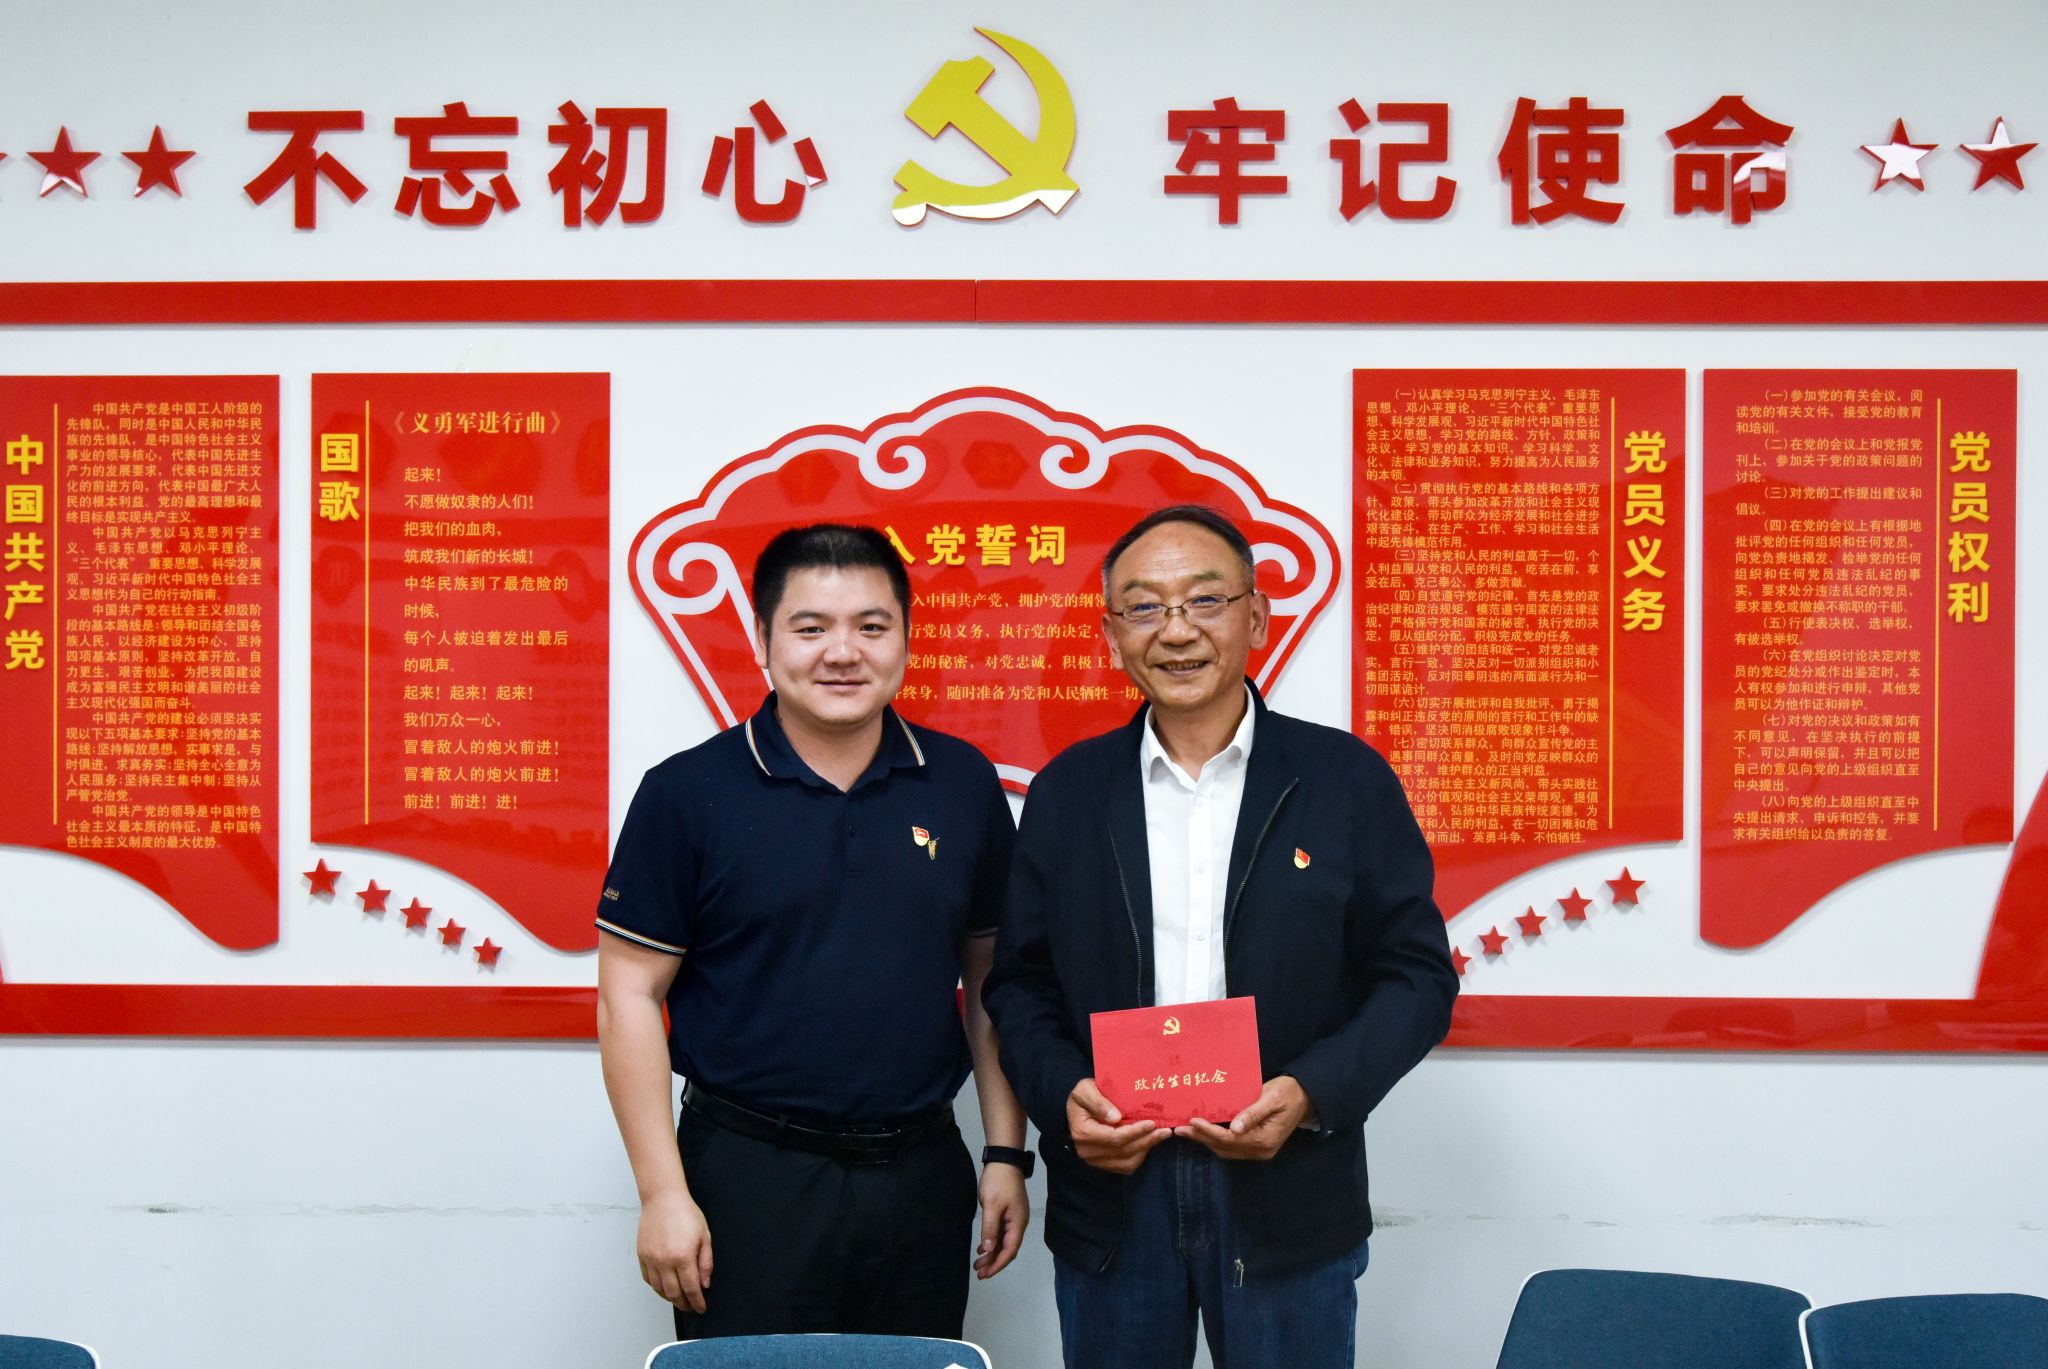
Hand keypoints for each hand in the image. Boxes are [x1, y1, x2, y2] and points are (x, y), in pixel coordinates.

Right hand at [637, 1190, 713, 1312]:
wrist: (663, 1198)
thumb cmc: (685, 1213)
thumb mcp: (704, 1236)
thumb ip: (706, 1262)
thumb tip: (705, 1284)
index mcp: (683, 1256)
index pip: (691, 1288)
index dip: (697, 1302)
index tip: (701, 1308)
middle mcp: (665, 1261)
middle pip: (674, 1293)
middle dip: (684, 1304)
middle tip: (691, 1307)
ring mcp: (651, 1259)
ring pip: (659, 1289)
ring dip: (670, 1298)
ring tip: (679, 1299)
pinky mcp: (642, 1256)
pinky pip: (648, 1279)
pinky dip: (657, 1287)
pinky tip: (664, 1287)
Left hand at [973, 1160, 1029, 1278]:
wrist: (1003, 1160)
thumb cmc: (998, 1182)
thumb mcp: (992, 1205)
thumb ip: (990, 1228)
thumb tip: (988, 1249)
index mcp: (1017, 1223)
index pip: (1010, 1250)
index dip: (998, 1264)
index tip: (986, 1273)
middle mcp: (1018, 1223)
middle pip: (1007, 1248)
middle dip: (994, 1262)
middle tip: (979, 1273)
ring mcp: (1013, 1218)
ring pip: (1002, 1242)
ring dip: (991, 1253)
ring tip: (978, 1263)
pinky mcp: (1006, 1212)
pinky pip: (1000, 1233)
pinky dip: (991, 1242)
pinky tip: (982, 1248)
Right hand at [1067, 1077, 1170, 1174]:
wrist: (1077, 1109)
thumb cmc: (1083, 1096)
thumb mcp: (1085, 1089)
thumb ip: (1098, 1102)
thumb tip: (1115, 1117)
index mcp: (1083, 1133)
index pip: (1114, 1138)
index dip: (1135, 1132)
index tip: (1152, 1123)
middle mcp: (1087, 1151)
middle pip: (1123, 1151)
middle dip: (1147, 1141)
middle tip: (1165, 1131)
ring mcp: (1095, 1161)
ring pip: (1127, 1162)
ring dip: (1146, 1149)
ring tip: (1160, 1136)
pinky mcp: (1103, 1164)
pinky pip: (1126, 1167)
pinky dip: (1140, 1156)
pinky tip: (1148, 1143)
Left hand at [1179, 1076, 1313, 1161]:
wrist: (1304, 1097)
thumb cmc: (1288, 1093)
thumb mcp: (1271, 1099)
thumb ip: (1253, 1113)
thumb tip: (1234, 1128)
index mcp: (1264, 1140)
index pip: (1230, 1139)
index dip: (1209, 1131)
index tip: (1192, 1121)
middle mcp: (1260, 1150)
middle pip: (1225, 1147)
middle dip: (1201, 1138)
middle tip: (1179, 1129)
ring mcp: (1258, 1151)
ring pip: (1226, 1149)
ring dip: (1205, 1140)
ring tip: (1185, 1131)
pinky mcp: (1256, 1145)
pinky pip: (1231, 1147)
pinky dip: (1215, 1140)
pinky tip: (1203, 1131)